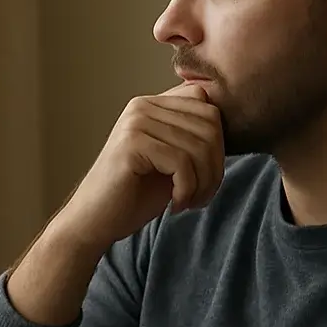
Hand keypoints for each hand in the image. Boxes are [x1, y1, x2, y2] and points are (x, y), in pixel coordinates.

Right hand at [50, 82, 224, 251]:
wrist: (94, 221)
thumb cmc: (134, 195)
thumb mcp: (172, 161)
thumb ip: (193, 139)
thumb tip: (233, 128)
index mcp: (152, 104)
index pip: (208, 107)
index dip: (218, 145)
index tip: (205, 177)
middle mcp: (142, 105)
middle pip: (210, 125)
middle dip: (215, 167)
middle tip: (200, 196)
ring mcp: (135, 122)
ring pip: (199, 146)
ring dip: (203, 183)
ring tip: (188, 202)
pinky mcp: (132, 144)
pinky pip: (182, 163)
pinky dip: (187, 190)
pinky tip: (175, 205)